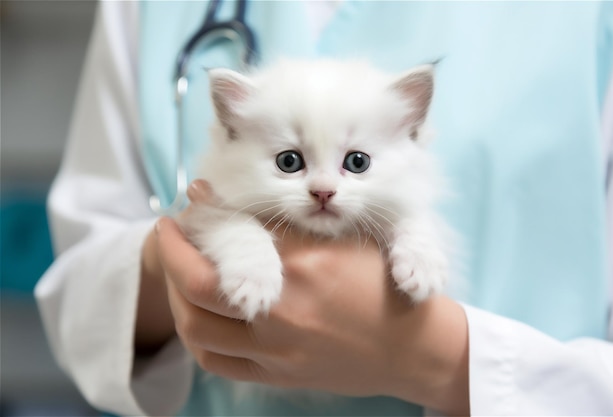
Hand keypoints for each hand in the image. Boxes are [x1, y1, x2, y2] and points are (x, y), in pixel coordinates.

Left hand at [150, 180, 469, 415]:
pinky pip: (218, 361)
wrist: (414, 348)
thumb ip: (299, 225)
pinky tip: (197, 313)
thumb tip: (247, 207)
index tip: (195, 197)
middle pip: (199, 282)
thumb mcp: (352, 241)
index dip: (205, 214)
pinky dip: (197, 336)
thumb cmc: (387, 286)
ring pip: (197, 326)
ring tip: (178, 270)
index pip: (235, 234)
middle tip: (168, 229)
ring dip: (176, 294)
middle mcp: (285, 308)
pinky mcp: (279, 375)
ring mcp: (278, 348)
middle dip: (173, 251)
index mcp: (306, 265)